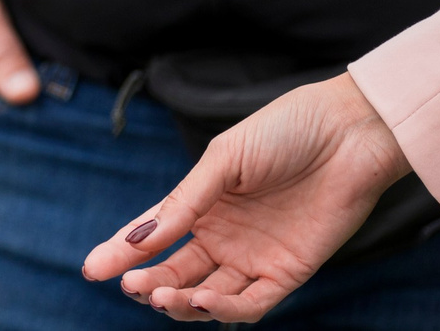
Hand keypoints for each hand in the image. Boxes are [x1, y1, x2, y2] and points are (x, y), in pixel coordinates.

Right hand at [81, 74, 409, 320]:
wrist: (348, 132)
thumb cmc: (283, 131)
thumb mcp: (223, 159)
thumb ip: (185, 202)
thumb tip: (138, 237)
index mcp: (202, 203)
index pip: (154, 234)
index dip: (121, 251)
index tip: (91, 268)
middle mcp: (224, 235)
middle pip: (176, 270)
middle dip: (147, 281)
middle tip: (127, 285)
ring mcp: (255, 256)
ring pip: (208, 294)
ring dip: (180, 300)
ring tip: (157, 295)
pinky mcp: (289, 272)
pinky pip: (252, 303)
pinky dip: (225, 308)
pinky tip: (202, 299)